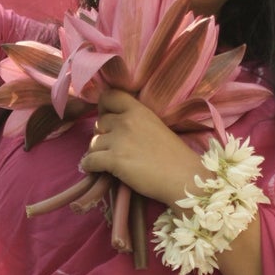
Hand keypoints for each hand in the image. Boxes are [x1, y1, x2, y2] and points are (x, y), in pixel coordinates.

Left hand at [80, 89, 203, 207]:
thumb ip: (137, 122)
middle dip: (102, 135)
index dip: (103, 107)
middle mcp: (126, 121)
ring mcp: (119, 140)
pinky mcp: (114, 160)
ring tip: (107, 162)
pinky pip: (89, 161)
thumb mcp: (156, 126)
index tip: (107, 119)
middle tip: (111, 147)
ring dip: (97, 153)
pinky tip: (96, 171)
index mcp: (138, 110)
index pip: (109, 96)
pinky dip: (90, 166)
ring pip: (93, 143)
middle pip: (99, 123)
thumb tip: (116, 127)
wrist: (185, 178)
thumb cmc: (175, 157)